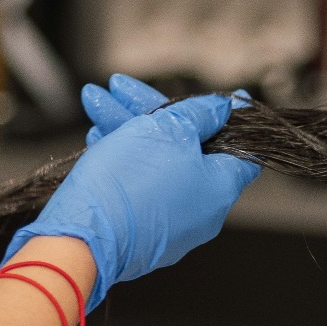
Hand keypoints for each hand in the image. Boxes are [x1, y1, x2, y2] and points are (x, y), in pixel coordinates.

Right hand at [6, 78, 258, 309]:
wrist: (84, 237)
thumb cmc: (131, 182)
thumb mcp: (169, 130)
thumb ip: (200, 115)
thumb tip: (223, 108)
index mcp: (221, 188)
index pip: (242, 150)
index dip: (233, 118)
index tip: (228, 98)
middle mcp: (202, 212)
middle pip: (187, 149)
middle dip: (151, 112)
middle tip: (121, 88)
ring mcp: (170, 226)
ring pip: (156, 164)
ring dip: (127, 129)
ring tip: (95, 103)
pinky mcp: (141, 234)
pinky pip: (139, 187)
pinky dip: (122, 159)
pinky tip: (97, 136)